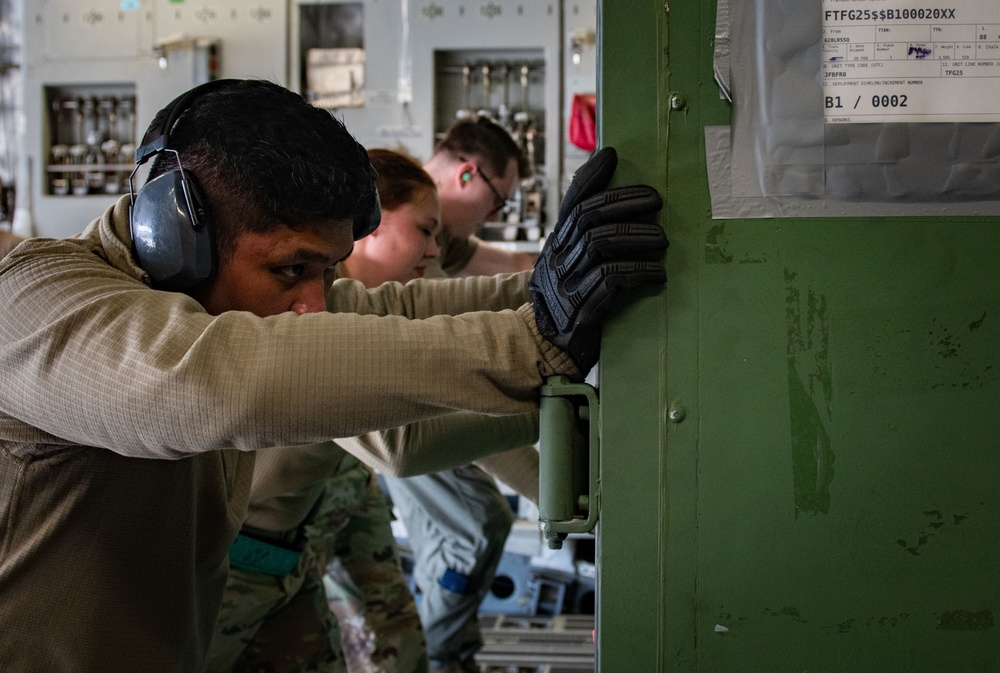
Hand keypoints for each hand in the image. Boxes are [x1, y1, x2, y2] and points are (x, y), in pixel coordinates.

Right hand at [530, 147, 666, 372]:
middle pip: (589, 217)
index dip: (591, 176)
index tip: (612, 155)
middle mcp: (556, 259)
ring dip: (638, 236)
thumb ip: (587, 241)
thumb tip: (619, 208)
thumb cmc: (572, 304)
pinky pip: (611, 278)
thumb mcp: (573, 268)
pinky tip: (658, 272)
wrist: (547, 349)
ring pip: (600, 243)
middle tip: (657, 200)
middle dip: (625, 202)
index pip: (572, 202)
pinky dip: (639, 270)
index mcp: (556, 245)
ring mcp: (566, 283)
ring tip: (664, 239)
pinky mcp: (582, 308)